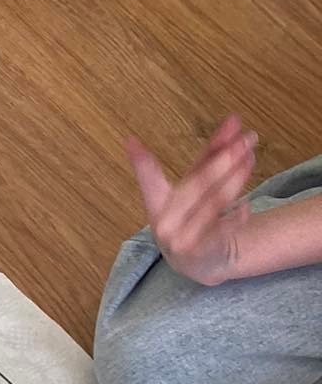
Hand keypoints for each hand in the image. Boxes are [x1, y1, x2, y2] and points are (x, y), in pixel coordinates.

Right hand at [126, 115, 257, 285]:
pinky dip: (236, 217)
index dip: (141, 162)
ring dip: (236, 177)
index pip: (149, 179)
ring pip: (213, 203)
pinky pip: (222, 228)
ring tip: (252, 156)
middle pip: (196, 184)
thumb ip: (211, 155)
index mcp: (157, 204)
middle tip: (246, 138)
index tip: (131, 141)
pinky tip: (246, 207)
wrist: (200, 262)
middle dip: (223, 160)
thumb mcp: (196, 187)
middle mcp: (164, 222)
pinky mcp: (201, 251)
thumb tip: (234, 121)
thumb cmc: (194, 217)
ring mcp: (181, 240)